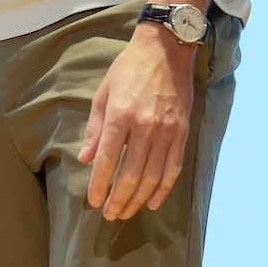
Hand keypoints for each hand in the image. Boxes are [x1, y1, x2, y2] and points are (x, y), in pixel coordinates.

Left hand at [79, 24, 196, 219]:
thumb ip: (95, 128)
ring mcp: (167, 131)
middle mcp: (145, 127)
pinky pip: (173, 168)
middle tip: (110, 215)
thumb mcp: (103, 93)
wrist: (165, 51)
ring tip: (127, 212)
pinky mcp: (182, 133)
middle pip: (131, 174)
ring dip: (138, 199)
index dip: (99, 185)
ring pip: (153, 176)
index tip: (93, 202)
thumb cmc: (128, 69)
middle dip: (119, 199)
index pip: (109, 160)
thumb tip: (86, 159)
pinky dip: (163, 188)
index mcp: (121, 116)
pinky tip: (152, 201)